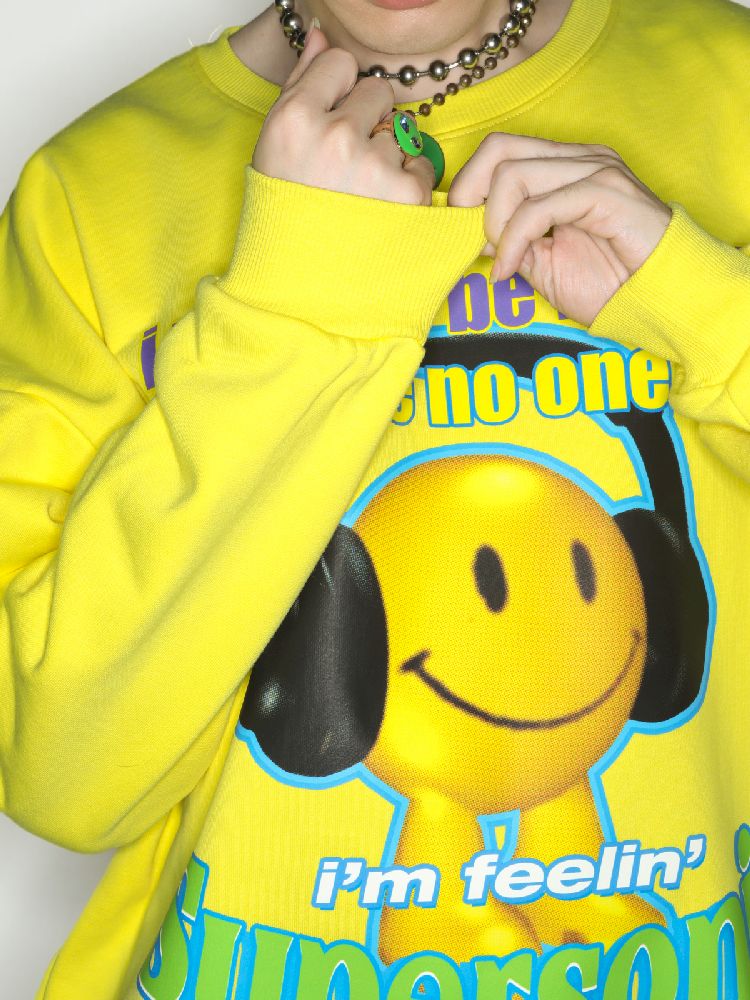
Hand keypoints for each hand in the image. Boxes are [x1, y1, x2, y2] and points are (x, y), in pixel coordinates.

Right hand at [252, 23, 435, 204]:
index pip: (343, 64)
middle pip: (379, 93)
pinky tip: (381, 210)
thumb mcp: (275, 146)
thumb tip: (323, 35)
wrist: (298, 287)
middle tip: (346, 168)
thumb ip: (301, 83)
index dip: (340, 95)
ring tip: (361, 196)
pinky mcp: (406, 196)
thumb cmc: (284, 217)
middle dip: (369, 122)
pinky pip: (422, 166)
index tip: (330, 128)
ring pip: (401, 131)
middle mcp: (335, 137)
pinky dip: (408, 185)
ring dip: (388, 157)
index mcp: (294, 118)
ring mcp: (373, 167)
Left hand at [447, 133, 672, 326]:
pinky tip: (512, 271)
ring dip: (495, 226)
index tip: (463, 233)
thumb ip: (509, 241)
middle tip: (474, 243)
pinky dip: (514, 242)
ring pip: (513, 174)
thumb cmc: (609, 283)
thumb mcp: (543, 263)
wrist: (661, 299)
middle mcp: (579, 158)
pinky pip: (540, 207)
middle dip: (470, 198)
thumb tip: (470, 232)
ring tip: (505, 263)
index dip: (468, 188)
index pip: (499, 149)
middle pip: (498, 149)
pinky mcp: (607, 192)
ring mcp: (595, 170)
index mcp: (564, 166)